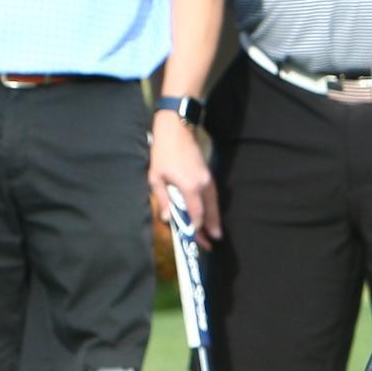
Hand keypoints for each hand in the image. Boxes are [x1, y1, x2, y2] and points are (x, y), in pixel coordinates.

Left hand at [149, 113, 218, 242]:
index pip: (197, 213)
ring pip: (214, 203)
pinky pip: (213, 195)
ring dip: (214, 217)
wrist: (177, 129)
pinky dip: (213, 206)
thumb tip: (168, 218)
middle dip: (211, 227)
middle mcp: (203, 184)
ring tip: (215, 232)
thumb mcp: (156, 177)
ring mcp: (208, 178)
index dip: (197, 227)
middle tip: (212, 241)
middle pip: (210, 211)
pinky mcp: (209, 174)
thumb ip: (163, 199)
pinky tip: (211, 213)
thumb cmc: (163, 152)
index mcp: (190, 187)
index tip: (195, 238)